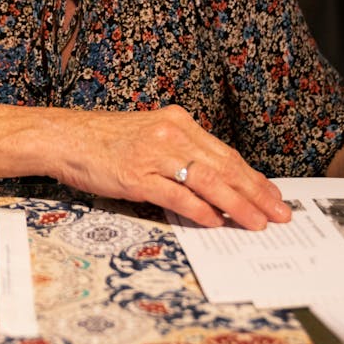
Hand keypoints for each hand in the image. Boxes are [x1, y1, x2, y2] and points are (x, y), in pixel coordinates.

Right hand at [52, 105, 291, 230]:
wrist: (64, 136)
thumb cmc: (105, 140)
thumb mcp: (150, 135)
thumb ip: (181, 153)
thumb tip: (216, 184)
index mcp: (178, 121)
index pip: (226, 153)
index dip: (253, 177)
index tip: (273, 196)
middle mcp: (171, 132)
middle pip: (225, 166)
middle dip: (256, 193)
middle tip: (279, 213)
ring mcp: (154, 153)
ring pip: (207, 180)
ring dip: (237, 204)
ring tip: (257, 222)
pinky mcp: (136, 175)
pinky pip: (176, 194)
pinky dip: (199, 209)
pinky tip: (214, 221)